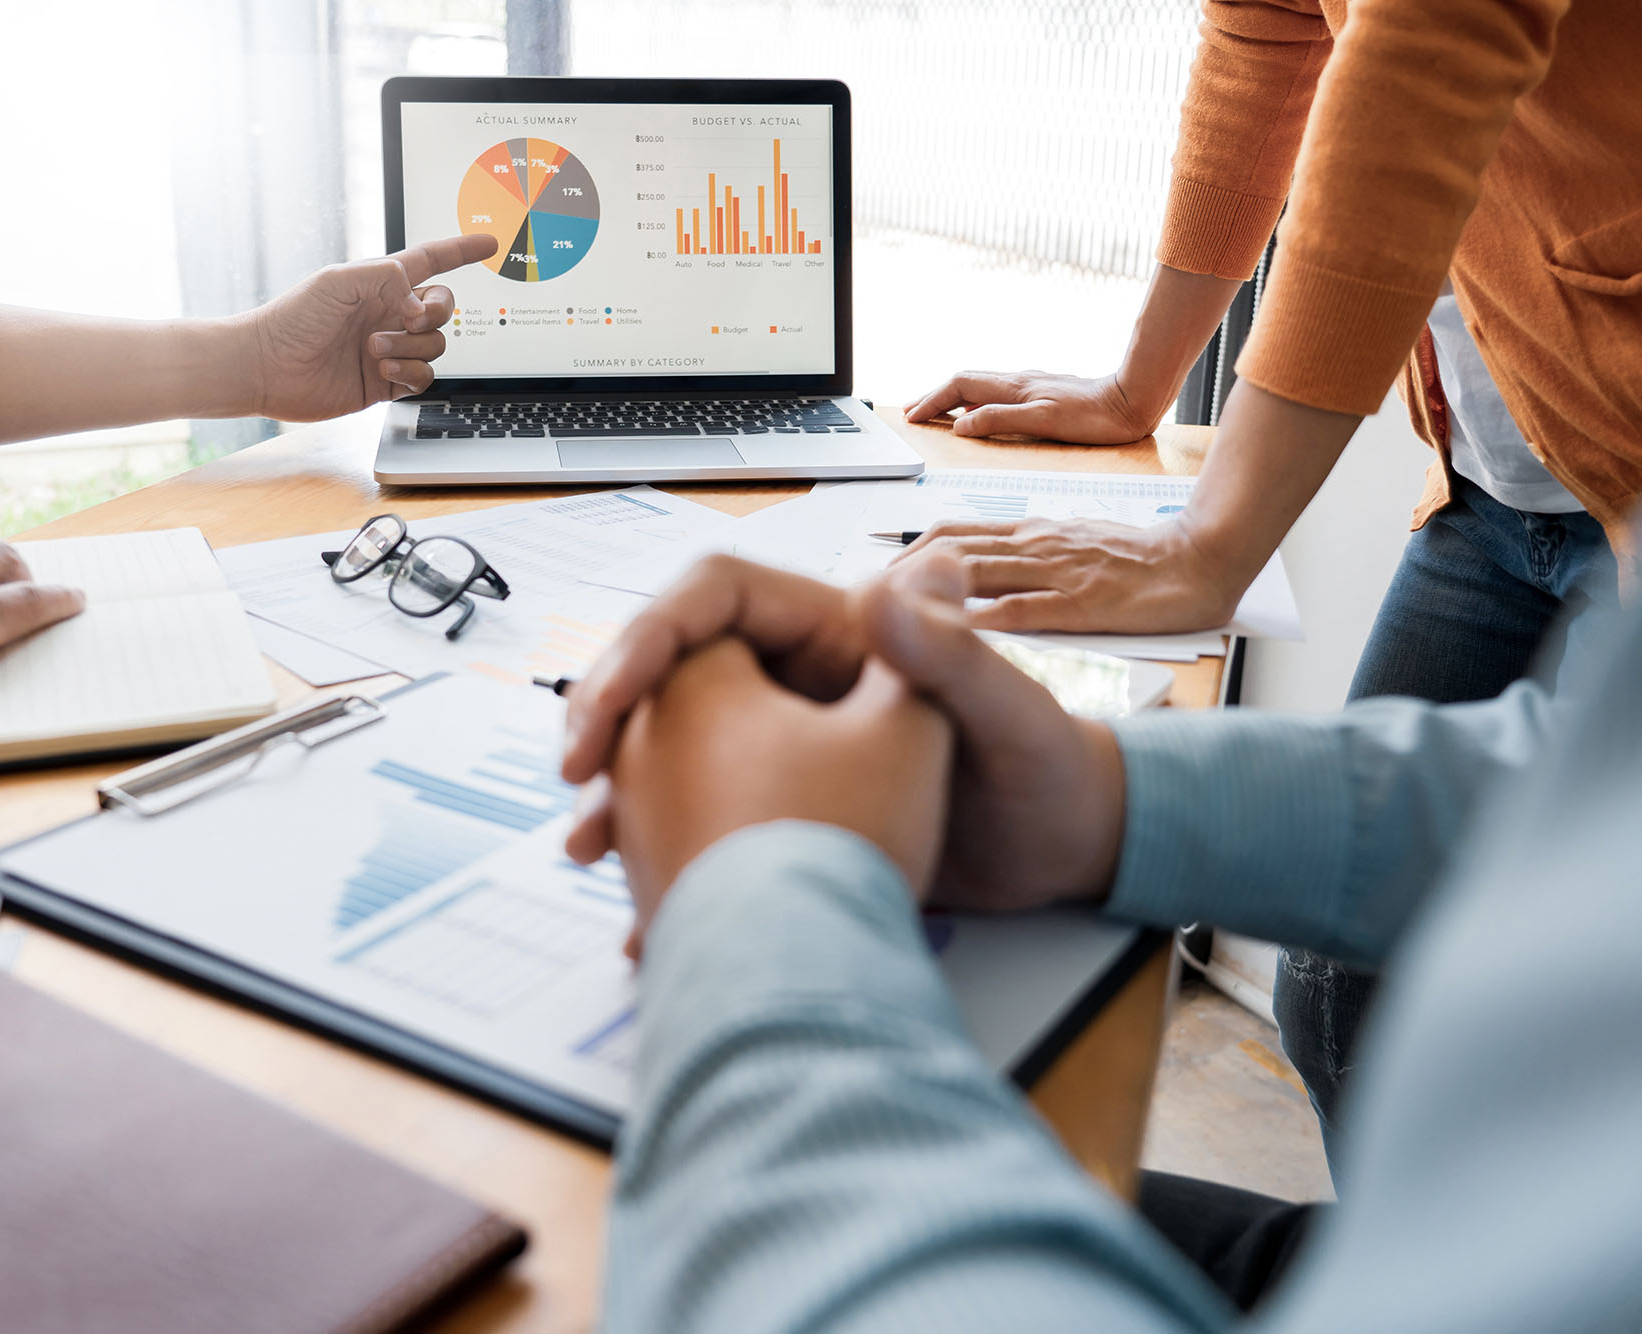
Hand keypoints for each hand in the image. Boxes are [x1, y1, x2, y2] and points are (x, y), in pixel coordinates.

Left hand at [238, 233, 498, 419]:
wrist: (267, 368)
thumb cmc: (293, 317)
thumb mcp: (340, 280)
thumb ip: (388, 278)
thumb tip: (419, 307)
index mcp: (381, 283)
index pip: (432, 260)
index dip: (462, 250)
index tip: (489, 242)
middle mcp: (389, 315)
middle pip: (443, 309)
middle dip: (434, 314)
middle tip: (404, 320)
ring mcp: (390, 349)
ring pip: (436, 346)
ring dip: (411, 348)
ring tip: (374, 350)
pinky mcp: (386, 383)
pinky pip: (423, 378)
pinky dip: (410, 373)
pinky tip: (382, 370)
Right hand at [563, 552, 1126, 915]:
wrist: (1065, 853)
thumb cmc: (1048, 768)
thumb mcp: (1006, 712)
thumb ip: (952, 654)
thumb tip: (891, 582)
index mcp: (839, 629)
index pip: (711, 600)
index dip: (647, 641)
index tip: (606, 703)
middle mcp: (801, 675)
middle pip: (672, 671)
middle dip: (611, 719)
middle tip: (575, 777)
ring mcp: (787, 738)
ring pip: (673, 746)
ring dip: (623, 791)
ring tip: (589, 847)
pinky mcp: (785, 804)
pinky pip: (699, 812)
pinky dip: (663, 849)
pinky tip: (639, 902)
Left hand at [890, 516, 1241, 634]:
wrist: (1201, 560)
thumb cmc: (1137, 563)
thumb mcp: (1069, 547)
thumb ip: (1024, 558)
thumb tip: (973, 574)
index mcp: (1030, 534)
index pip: (950, 534)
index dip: (903, 555)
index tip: (869, 582)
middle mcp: (1034, 545)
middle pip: (947, 550)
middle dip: (896, 576)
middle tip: (857, 605)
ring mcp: (1056, 572)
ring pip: (974, 571)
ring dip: (922, 594)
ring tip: (882, 619)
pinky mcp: (1081, 604)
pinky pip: (1021, 610)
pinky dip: (978, 624)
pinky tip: (945, 639)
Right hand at [903, 369, 1156, 442]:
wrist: (1131, 400)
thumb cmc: (1092, 417)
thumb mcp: (1043, 421)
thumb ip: (999, 420)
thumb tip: (960, 426)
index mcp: (1014, 387)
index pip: (959, 387)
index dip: (932, 401)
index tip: (912, 416)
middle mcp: (1018, 381)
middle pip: (964, 382)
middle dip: (934, 396)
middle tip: (911, 411)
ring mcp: (1030, 385)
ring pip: (979, 385)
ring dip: (952, 397)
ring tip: (935, 410)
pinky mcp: (1043, 392)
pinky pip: (996, 392)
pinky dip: (974, 400)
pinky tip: (978, 411)